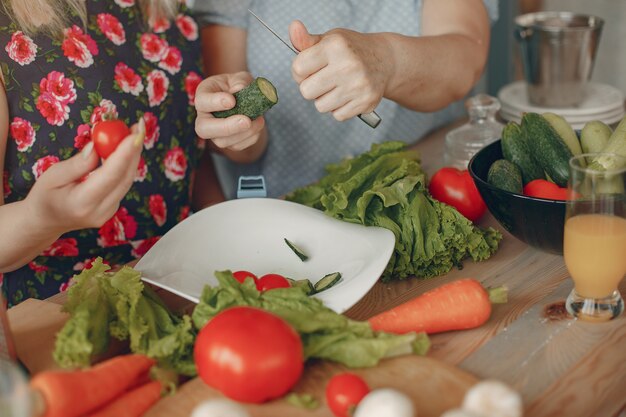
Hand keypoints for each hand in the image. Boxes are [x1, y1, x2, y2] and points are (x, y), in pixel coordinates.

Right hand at [25, 121, 144, 233]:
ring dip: (133, 155)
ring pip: (127, 180)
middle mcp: (100, 211)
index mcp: (81, 203)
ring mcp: (109, 212)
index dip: (125, 153)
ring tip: (135, 131)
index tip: (135, 133)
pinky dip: (126, 164)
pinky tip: (126, 147)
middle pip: (125, 177)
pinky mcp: (113, 208)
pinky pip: (123, 183)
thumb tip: (97, 146)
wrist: (45, 221)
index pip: (110, 176)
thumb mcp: (53, 175)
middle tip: (139, 126)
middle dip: (134, 150)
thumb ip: (78, 163)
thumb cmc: (45, 195)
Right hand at [195, 71, 265, 151]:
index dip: (215, 102)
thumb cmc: (238, 86)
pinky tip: (258, 124)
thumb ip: (240, 81)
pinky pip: (237, 146)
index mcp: (203, 97)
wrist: (246, 101)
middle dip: (226, 127)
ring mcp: (214, 133)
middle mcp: (204, 118)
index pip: (202, 102)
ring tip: (258, 120)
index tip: (232, 101)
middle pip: (204, 129)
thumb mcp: (240, 77)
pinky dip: (250, 137)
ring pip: (222, 141)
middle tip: (246, 121)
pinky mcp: (227, 143)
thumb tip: (239, 89)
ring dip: (243, 133)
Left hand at [289, 20, 389, 120]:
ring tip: (337, 86)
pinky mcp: (366, 102)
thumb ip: (306, 40)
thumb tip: (293, 26)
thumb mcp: (329, 40)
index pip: (298, 69)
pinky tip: (347, 95)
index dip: (300, 71)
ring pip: (321, 106)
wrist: (385, 60)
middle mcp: (348, 65)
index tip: (310, 68)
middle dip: (311, 87)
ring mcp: (358, 85)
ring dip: (325, 99)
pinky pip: (337, 116)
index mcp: (335, 46)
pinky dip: (339, 108)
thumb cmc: (351, 49)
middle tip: (324, 79)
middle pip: (306, 92)